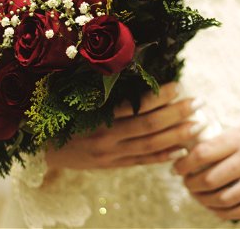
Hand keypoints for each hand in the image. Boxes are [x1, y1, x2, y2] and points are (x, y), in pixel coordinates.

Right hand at [45, 82, 205, 169]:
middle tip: (198, 102)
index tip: (178, 85)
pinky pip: (142, 162)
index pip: (136, 105)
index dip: (159, 96)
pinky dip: (163, 156)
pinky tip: (181, 150)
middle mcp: (107, 136)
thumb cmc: (61, 117)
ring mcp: (112, 154)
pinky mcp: (113, 165)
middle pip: (150, 126)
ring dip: (177, 135)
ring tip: (198, 124)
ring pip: (150, 145)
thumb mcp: (79, 100)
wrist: (41, 149)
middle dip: (177, 114)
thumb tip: (135, 74)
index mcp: (98, 116)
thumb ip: (106, 93)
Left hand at [173, 124, 239, 220]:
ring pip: (223, 199)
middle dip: (191, 184)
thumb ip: (217, 141)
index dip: (184, 163)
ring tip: (196, 195)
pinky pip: (239, 211)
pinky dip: (220, 212)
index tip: (177, 168)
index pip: (203, 153)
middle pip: (210, 179)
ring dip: (203, 200)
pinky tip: (212, 206)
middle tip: (186, 182)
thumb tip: (185, 153)